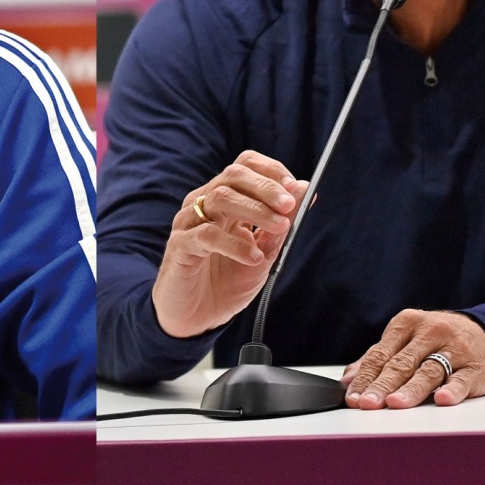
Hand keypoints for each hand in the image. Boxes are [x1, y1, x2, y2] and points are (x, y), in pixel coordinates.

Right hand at [151, 151, 306, 337]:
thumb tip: (304, 190)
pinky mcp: (180, 246)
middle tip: (289, 205)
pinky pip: (206, 235)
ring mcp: (189, 222)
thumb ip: (280, 223)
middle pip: (233, 176)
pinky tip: (254, 257)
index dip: (271, 171)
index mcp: (225, 199)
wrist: (197, 318)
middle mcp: (205, 203)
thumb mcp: (265, 252)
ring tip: (280, 227)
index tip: (295, 188)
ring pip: (220, 198)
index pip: (245, 166)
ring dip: (255, 210)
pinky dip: (235, 244)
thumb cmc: (227, 282)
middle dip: (266, 187)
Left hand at [341, 309, 484, 408]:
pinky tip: (441, 400)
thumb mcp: (406, 341)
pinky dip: (451, 390)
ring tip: (395, 403)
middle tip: (368, 403)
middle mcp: (429, 332)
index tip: (353, 397)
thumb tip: (348, 379)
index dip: (365, 377)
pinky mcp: (475, 367)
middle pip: (401, 363)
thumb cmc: (437, 340)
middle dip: (382, 385)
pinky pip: (462, 379)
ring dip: (410, 389)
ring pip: (428, 370)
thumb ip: (378, 359)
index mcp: (406, 323)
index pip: (380, 354)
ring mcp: (454, 348)